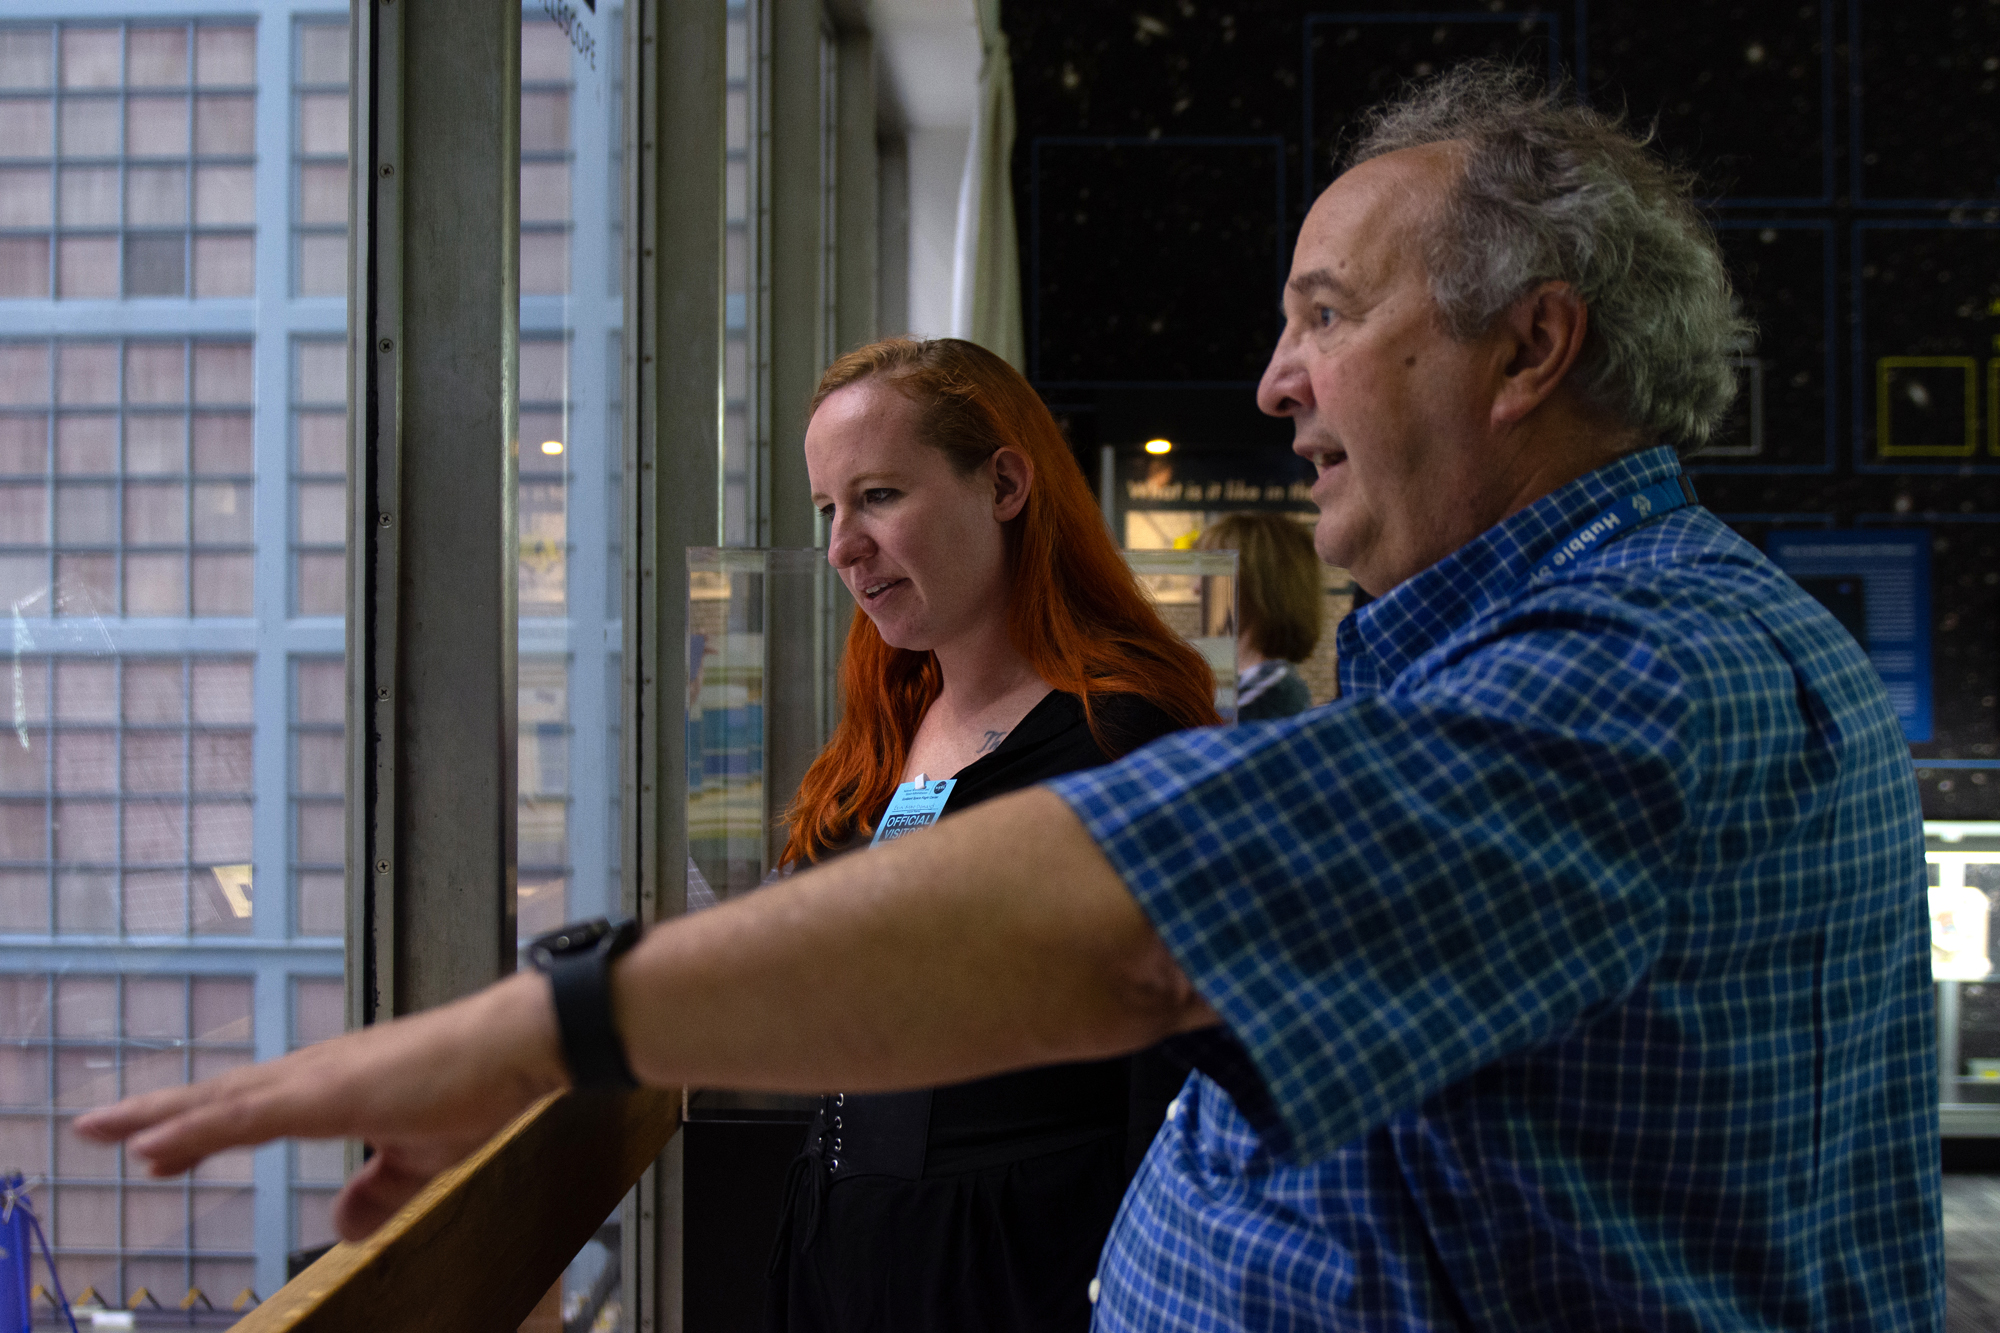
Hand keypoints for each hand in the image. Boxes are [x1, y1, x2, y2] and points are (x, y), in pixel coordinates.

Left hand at [73, 972, 569, 1240]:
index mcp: (338, 1088)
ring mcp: (320, 1077)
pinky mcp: (327, 1090)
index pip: (253, 1109)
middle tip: (95, 1126)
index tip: (152, 1148)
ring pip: (223, 1101)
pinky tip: (154, 1145)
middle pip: (222, 1096)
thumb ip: (379, 1191)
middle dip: (159, 1114)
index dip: (200, 1127)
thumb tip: (343, 1223)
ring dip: (162, 1117)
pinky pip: (246, 1117)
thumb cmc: (483, 1090)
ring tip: (103, 1129)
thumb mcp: (423, 1160)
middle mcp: (318, 1073)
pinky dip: (196, 1130)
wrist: (521, 1047)